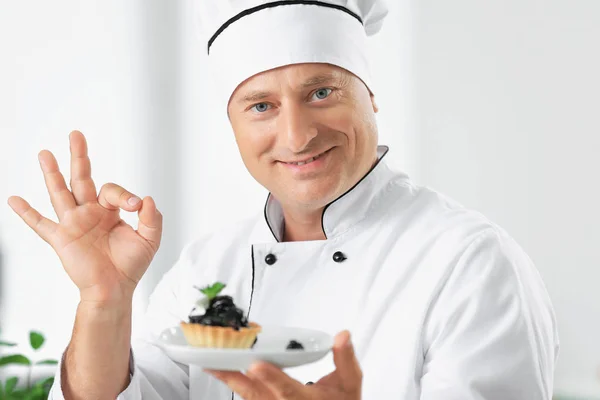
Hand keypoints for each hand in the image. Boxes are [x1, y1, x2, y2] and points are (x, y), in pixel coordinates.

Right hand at [7, 131, 162, 304]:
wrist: (115, 289)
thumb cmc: (131, 265)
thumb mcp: (150, 239)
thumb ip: (152, 218)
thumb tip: (146, 198)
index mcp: (110, 211)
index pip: (113, 190)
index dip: (124, 195)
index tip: (135, 207)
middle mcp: (90, 213)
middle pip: (82, 178)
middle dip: (79, 156)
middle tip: (76, 134)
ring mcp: (73, 224)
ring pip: (60, 193)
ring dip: (52, 173)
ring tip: (44, 153)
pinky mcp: (61, 238)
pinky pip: (40, 224)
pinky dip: (26, 212)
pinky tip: (13, 198)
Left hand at [207, 330, 361, 399]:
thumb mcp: (350, 385)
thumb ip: (346, 360)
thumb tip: (343, 336)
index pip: (288, 390)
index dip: (272, 378)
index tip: (257, 365)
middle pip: (256, 394)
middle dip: (235, 377)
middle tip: (215, 361)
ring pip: (248, 396)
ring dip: (229, 378)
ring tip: (210, 361)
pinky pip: (248, 396)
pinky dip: (234, 381)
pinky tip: (220, 369)